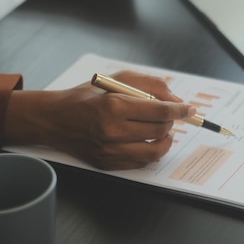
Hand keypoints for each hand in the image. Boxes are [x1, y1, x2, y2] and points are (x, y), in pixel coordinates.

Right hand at [4, 71, 195, 169]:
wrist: (55, 119)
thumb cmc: (87, 95)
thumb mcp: (117, 79)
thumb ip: (149, 85)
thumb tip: (175, 99)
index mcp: (114, 105)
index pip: (159, 111)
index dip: (179, 110)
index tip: (189, 109)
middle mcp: (112, 130)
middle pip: (159, 130)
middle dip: (171, 122)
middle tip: (169, 116)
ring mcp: (109, 150)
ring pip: (153, 151)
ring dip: (165, 140)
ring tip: (162, 131)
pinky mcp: (107, 164)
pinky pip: (140, 162)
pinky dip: (150, 152)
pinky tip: (148, 141)